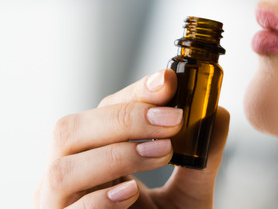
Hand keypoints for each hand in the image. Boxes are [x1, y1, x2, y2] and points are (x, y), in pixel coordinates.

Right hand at [34, 69, 229, 208]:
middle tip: (173, 119)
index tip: (169, 81)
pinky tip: (131, 191)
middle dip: (123, 118)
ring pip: (62, 170)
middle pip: (68, 130)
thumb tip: (219, 113)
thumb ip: (202, 156)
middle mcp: (66, 177)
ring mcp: (58, 207)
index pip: (103, 111)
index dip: (134, 92)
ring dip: (116, 154)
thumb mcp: (188, 192)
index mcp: (91, 154)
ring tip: (162, 153)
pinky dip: (100, 199)